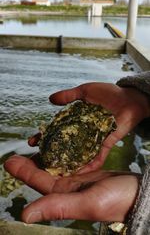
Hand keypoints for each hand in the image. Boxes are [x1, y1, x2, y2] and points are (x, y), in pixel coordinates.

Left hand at [4, 155, 139, 223]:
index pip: (40, 183)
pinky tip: (58, 146)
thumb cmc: (119, 200)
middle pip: (45, 173)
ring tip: (34, 145)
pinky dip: (63, 153)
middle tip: (16, 152)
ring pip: (57, 166)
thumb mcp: (88, 203)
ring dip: (45, 156)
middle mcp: (70, 189)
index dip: (24, 172)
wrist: (139, 193)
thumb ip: (58, 207)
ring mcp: (80, 179)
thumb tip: (24, 215)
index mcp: (66, 196)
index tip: (9, 161)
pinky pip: (71, 161)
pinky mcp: (89, 172)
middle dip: (30, 163)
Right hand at [48, 82, 149, 171]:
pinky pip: (97, 156)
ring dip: (67, 162)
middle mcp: (82, 132)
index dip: (44, 136)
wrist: (128, 98)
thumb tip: (50, 99)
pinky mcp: (106, 144)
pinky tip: (79, 172)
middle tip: (39, 160)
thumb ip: (69, 96)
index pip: (56, 130)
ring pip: (78, 154)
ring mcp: (93, 139)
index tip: (32, 142)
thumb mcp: (85, 91)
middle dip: (51, 153)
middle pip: (64, 145)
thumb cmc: (108, 93)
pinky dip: (90, 165)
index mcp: (75, 120)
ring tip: (55, 171)